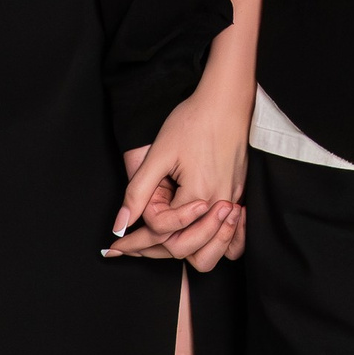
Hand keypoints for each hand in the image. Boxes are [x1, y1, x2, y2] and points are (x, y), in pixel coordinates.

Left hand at [105, 96, 251, 273]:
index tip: (117, 244)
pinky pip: (230, 238)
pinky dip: (214, 244)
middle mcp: (219, 204)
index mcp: (198, 195)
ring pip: (212, 250)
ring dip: (184, 252)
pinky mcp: (237, 195)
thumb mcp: (159, 155)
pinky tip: (195, 241)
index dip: (136, 238)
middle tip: (127, 249)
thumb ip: (138, 192)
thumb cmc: (193, 122)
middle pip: (187, 248)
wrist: (225, 102)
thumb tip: (120, 224)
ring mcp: (232, 201)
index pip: (164, 232)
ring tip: (154, 249)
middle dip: (154, 251)